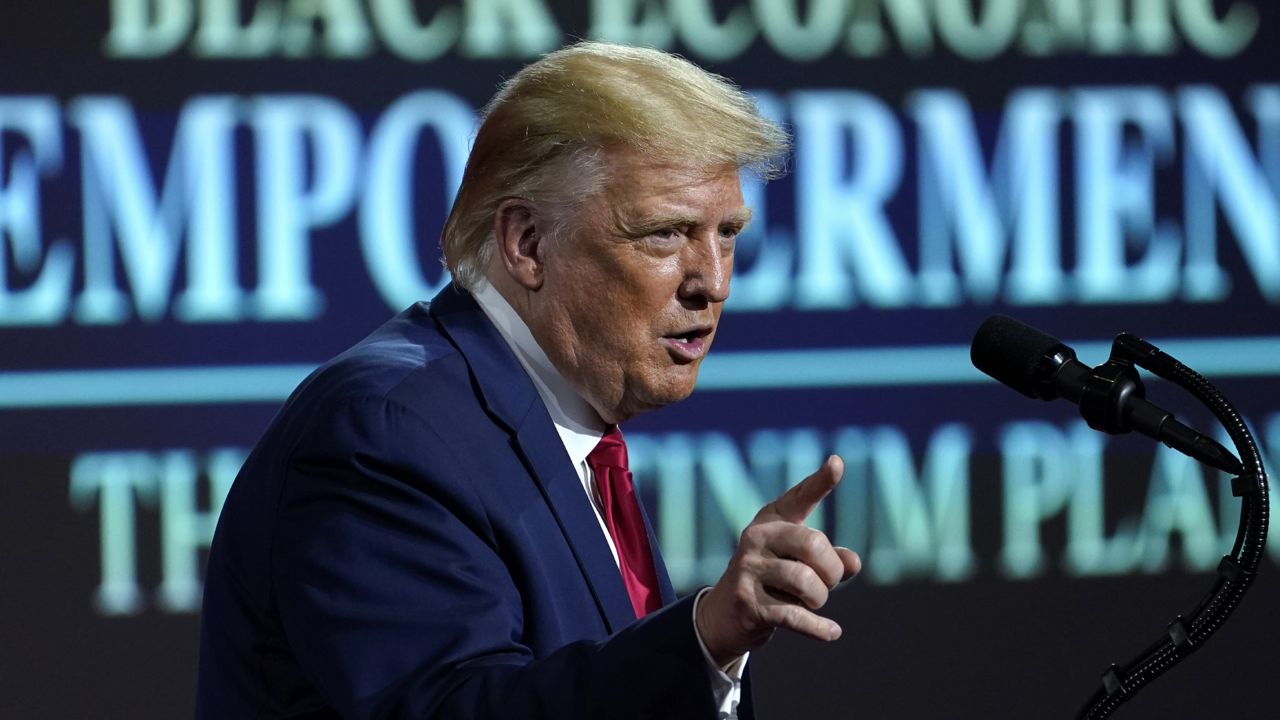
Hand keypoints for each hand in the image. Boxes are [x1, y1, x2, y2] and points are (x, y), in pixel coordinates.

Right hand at [695, 455, 860, 665]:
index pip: (799, 498)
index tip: (837, 463)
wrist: (727, 615)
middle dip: (831, 571)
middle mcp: (757, 538)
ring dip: (819, 599)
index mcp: (771, 520)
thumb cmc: (774, 580)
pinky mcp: (748, 603)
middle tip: (827, 584)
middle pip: (814, 545)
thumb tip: (853, 563)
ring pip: (807, 582)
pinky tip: (832, 632)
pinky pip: (795, 615)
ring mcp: (749, 570)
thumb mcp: (802, 564)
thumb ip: (832, 559)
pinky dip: (818, 627)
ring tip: (813, 603)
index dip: (820, 482)